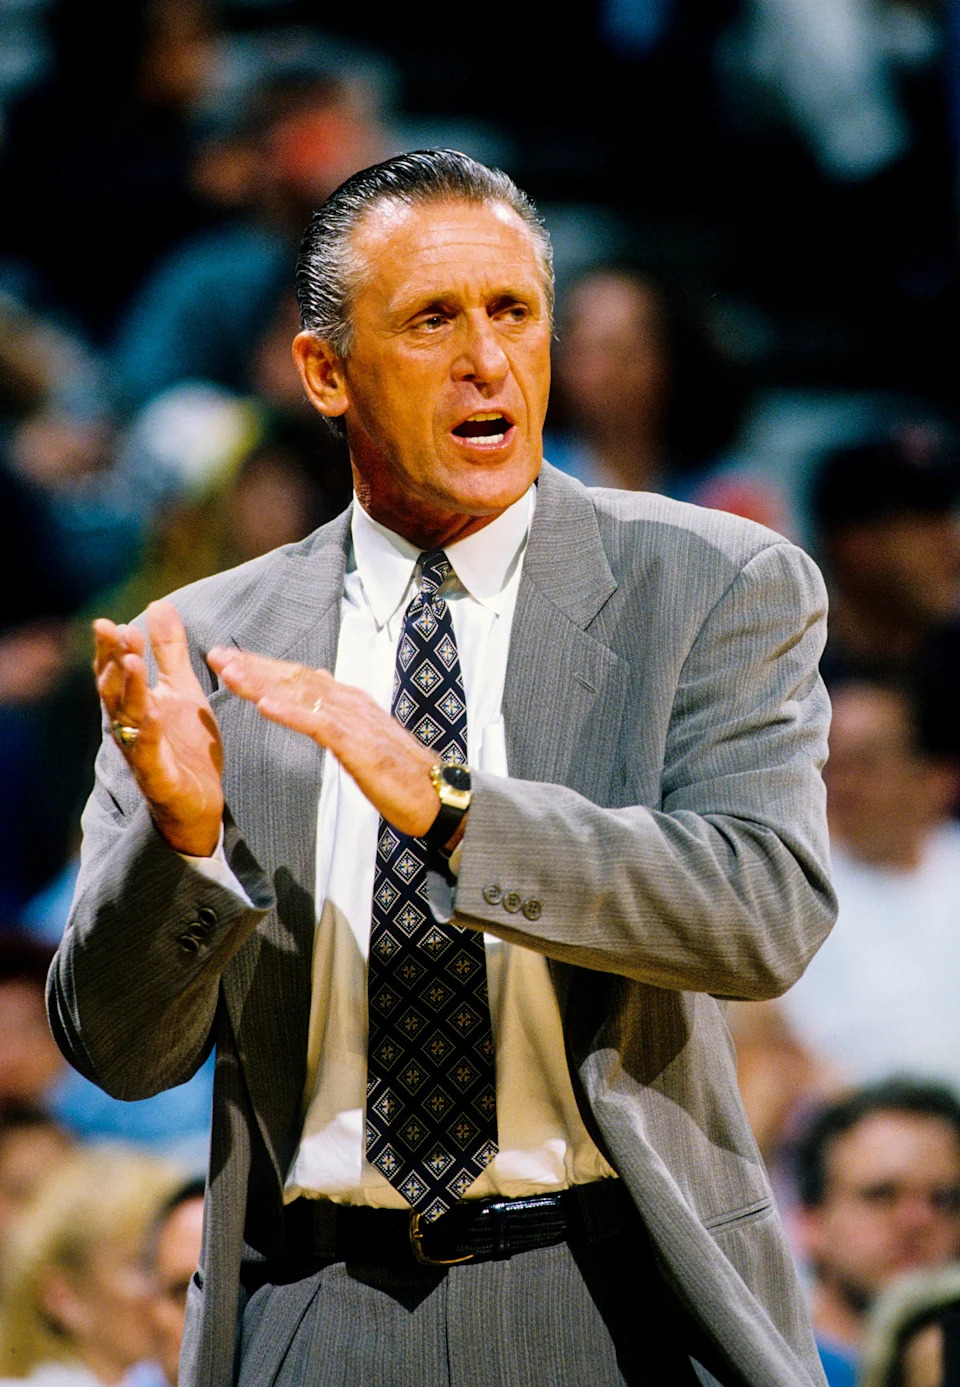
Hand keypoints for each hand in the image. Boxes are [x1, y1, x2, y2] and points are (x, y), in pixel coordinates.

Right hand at [93, 601, 223, 855]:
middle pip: (116, 691)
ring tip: (134, 662)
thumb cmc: (184, 744)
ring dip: (130, 690)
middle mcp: (131, 727)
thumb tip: (158, 603)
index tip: (109, 622)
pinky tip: (152, 714)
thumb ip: (169, 650)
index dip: (111, 649)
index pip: (117, 672)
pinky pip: (151, 755)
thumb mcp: (182, 689)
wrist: (199, 802)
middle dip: (114, 661)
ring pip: (129, 719)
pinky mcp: (160, 778)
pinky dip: (149, 735)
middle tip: (116, 631)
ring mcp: (142, 753)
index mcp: (135, 704)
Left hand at [207, 647, 440, 838]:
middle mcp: (350, 703)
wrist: (436, 794)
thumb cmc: (400, 774)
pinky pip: (319, 725)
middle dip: (253, 666)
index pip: (299, 677)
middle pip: (294, 677)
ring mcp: (355, 722)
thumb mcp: (361, 740)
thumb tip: (312, 700)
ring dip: (263, 682)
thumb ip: (337, 719)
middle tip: (217, 655)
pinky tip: (265, 706)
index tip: (230, 660)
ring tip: (230, 673)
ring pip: (302, 695)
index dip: (263, 666)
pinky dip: (290, 713)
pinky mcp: (359, 746)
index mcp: (349, 702)